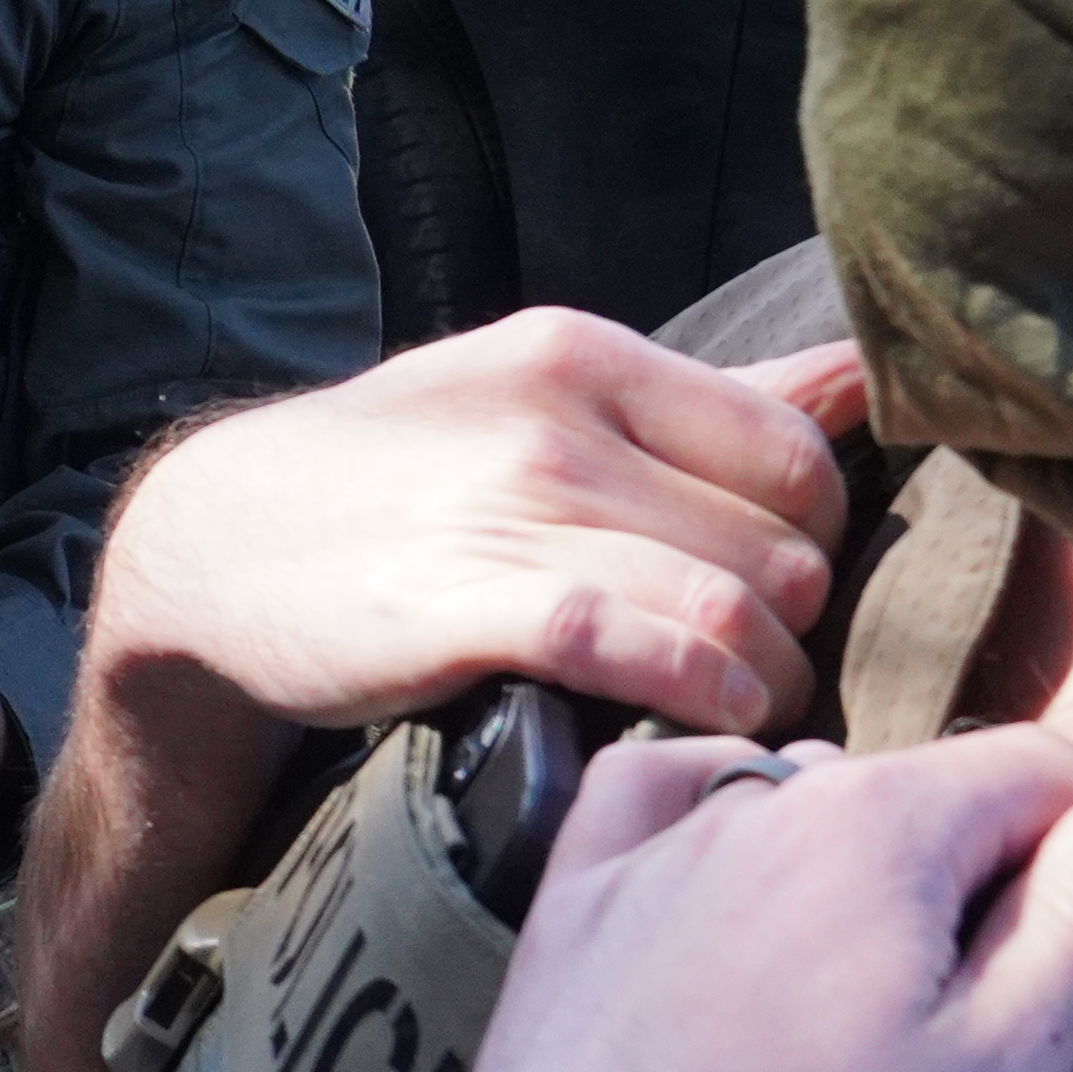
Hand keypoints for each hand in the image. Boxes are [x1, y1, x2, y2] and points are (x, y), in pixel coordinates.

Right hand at [90, 312, 866, 741]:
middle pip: (783, 542)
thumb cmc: (391, 480)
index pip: (797, 451)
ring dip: (767, 682)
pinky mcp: (466, 607)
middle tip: (759, 666)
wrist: (211, 545)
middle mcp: (558, 422)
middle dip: (797, 622)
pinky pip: (645, 650)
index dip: (815, 538)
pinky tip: (706, 717)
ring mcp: (511, 511)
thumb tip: (861, 376)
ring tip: (741, 710)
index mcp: (584, 355)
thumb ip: (695, 400)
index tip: (776, 590)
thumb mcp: (531, 398)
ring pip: (736, 604)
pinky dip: (705, 696)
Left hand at [394, 730, 1072, 1071]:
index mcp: (876, 820)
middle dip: (965, 882)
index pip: (1045, 771)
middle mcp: (754, 798)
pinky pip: (658, 805)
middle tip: (955, 1029)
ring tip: (841, 1016)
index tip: (1069, 969)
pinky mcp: (572, 905)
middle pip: (919, 796)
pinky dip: (709, 827)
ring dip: (846, 875)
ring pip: (796, 805)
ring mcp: (651, 847)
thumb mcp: (1003, 1067)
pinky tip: (733, 891)